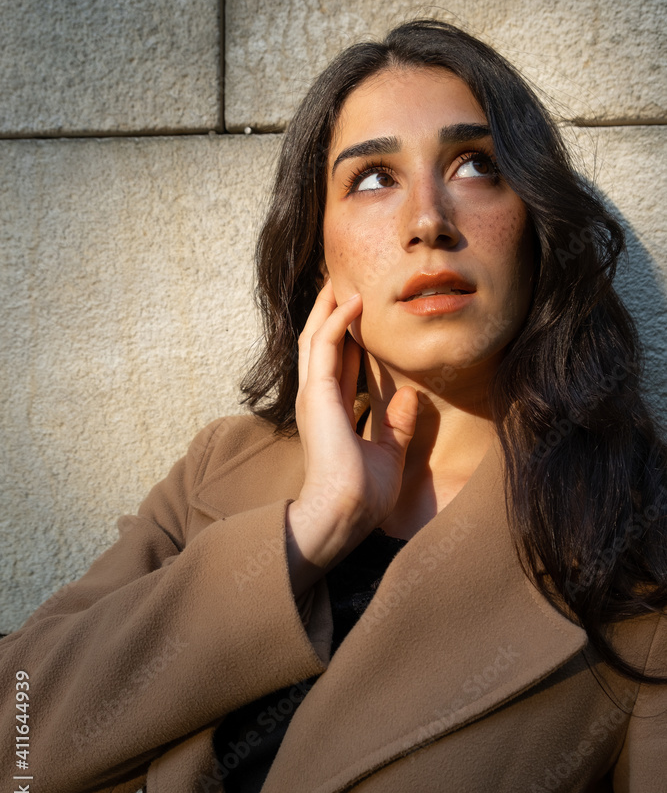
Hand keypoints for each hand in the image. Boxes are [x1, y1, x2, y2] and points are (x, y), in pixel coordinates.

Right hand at [286, 280, 417, 598]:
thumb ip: (396, 424)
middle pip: (319, 342)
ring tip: (341, 279)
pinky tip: (354, 302)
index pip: (337, 362)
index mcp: (332, 411)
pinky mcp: (317, 394)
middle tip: (341, 281)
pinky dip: (337, 321)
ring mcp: (313, 395)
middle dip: (329, 311)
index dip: (345, 334)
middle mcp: (318, 399)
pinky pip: (324, 345)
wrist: (345, 513)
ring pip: (315, 336)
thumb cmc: (362, 493)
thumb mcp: (389, 453)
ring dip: (328, 306)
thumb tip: (411, 397)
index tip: (358, 309)